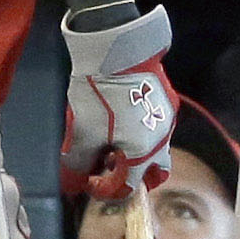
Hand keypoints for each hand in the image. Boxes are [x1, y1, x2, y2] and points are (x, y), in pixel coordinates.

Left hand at [63, 0, 172, 197]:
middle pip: (154, 174)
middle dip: (134, 178)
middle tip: (111, 169)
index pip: (126, 188)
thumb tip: (71, 185)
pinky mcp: (168, 99)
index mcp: (141, 154)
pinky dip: (142, 132)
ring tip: (113, 140)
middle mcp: (161, 141)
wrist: (116, 49)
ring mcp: (168, 119)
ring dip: (137, 154)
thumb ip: (77, 163)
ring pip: (158, 149)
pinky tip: (122, 118)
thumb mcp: (81, 132)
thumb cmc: (97, 93)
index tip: (88, 179)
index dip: (103, 190)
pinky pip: (158, 126)